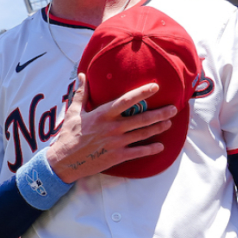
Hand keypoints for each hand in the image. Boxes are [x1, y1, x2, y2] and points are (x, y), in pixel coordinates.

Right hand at [41, 74, 177, 183]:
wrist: (64, 161)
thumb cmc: (69, 135)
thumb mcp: (73, 112)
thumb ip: (82, 93)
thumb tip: (82, 75)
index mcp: (103, 114)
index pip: (127, 101)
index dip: (142, 92)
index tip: (156, 87)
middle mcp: (113, 128)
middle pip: (142, 119)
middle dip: (160, 113)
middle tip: (173, 109)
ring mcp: (116, 143)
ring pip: (143, 134)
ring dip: (158, 128)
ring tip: (168, 123)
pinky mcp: (117, 157)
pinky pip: (138, 153)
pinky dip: (150, 149)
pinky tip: (160, 147)